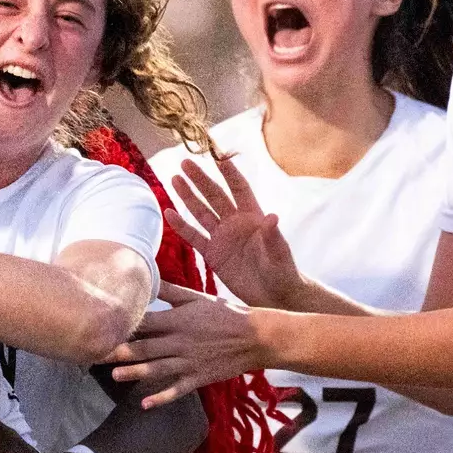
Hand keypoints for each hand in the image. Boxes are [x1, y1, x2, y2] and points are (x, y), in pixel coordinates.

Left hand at [108, 282, 272, 407]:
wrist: (255, 337)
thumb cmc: (224, 314)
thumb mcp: (197, 297)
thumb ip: (171, 291)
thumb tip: (149, 277)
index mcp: (179, 320)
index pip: (146, 322)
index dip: (124, 326)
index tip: (103, 326)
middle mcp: (181, 341)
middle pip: (146, 347)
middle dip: (121, 352)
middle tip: (96, 355)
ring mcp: (189, 362)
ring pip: (157, 369)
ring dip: (135, 373)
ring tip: (115, 376)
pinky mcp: (199, 377)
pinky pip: (178, 389)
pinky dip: (162, 398)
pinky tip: (145, 404)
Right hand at [166, 156, 304, 309]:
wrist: (275, 296)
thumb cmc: (283, 272)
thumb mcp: (280, 255)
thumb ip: (274, 237)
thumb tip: (273, 217)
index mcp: (254, 217)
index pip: (239, 188)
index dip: (229, 173)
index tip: (217, 156)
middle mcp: (235, 223)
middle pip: (215, 196)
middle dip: (201, 179)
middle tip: (185, 163)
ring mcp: (222, 238)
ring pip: (201, 212)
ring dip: (188, 196)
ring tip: (175, 179)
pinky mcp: (213, 254)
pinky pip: (194, 238)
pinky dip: (182, 226)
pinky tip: (170, 213)